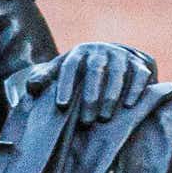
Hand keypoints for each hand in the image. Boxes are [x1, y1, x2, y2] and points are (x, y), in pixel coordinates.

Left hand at [34, 43, 153, 128]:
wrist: (114, 57)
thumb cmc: (81, 72)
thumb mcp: (61, 71)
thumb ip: (44, 77)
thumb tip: (31, 87)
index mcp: (78, 53)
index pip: (69, 66)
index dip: (65, 85)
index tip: (61, 105)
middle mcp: (100, 51)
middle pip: (95, 70)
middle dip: (91, 96)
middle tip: (86, 121)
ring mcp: (121, 56)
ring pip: (117, 73)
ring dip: (112, 95)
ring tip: (105, 118)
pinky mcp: (140, 64)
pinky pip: (139, 75)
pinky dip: (135, 89)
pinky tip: (130, 106)